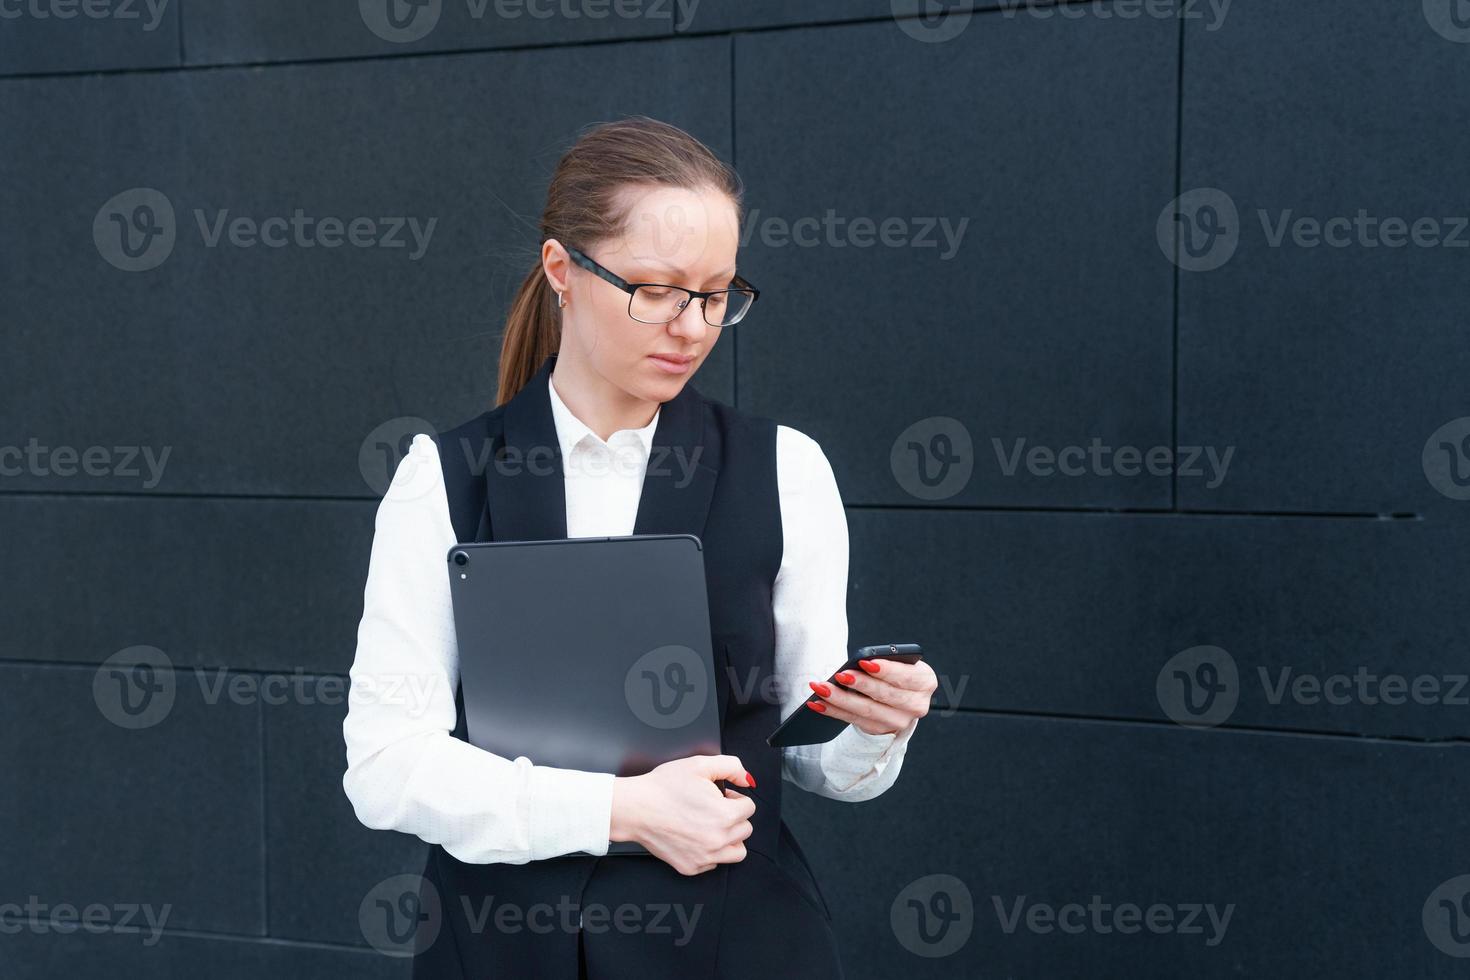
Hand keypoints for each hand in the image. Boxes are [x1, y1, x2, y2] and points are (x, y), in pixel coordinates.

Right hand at [609, 755, 756, 875]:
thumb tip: (747, 780)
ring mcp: (704, 857)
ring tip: (713, 825)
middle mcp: (718, 840)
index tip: (722, 796)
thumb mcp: (700, 765)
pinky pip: (714, 864)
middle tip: (714, 808)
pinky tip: (697, 837)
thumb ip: (732, 767)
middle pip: (745, 829)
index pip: (749, 807)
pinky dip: (711, 852)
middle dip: (734, 816)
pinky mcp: (690, 867)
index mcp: (725, 815)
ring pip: (737, 852)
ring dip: (730, 838)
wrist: (635, 808)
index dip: (735, 797)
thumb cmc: (662, 788)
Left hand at [805, 657, 936, 735]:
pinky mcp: (881, 730)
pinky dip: (833, 711)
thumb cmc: (895, 673)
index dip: (886, 670)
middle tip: (840, 675)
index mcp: (925, 681)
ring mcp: (900, 721)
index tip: (865, 661)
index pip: (906, 676)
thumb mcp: (898, 664)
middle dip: (860, 684)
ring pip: (867, 710)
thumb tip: (859, 663)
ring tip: (821, 688)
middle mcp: (917, 705)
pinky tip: (817, 703)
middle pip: (885, 695)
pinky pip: (854, 720)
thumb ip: (885, 663)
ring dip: (840, 699)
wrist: (898, 699)